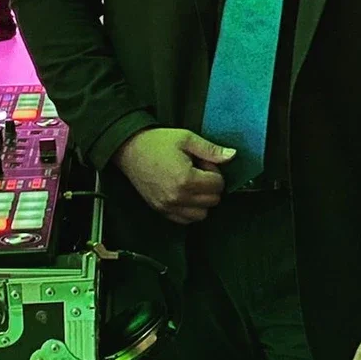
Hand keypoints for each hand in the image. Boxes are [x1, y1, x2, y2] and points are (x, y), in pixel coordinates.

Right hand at [112, 128, 234, 224]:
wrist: (129, 149)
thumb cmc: (156, 143)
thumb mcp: (186, 139)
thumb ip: (211, 150)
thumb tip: (231, 155)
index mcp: (185, 179)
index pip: (218, 185)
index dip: (214, 171)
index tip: (203, 163)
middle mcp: (177, 197)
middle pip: (212, 200)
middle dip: (210, 186)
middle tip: (198, 171)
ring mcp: (168, 206)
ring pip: (201, 214)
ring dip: (202, 200)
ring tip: (192, 183)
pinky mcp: (160, 210)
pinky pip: (185, 220)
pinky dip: (190, 210)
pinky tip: (185, 194)